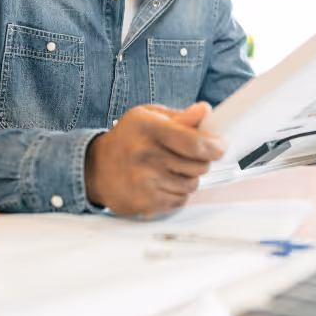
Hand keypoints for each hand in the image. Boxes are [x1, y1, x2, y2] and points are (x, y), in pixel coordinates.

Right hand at [85, 102, 224, 216]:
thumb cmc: (127, 139)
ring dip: (189, 177)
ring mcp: (145, 181)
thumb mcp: (150, 116)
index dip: (215, 146)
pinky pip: (180, 200)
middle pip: (199, 165)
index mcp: (148, 128)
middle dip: (202, 160)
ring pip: (192, 184)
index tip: (219, 146)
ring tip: (171, 168)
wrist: (96, 168)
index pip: (196, 142)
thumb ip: (181, 117)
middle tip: (191, 155)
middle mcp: (145, 155)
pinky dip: (178, 192)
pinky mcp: (145, 202)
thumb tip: (206, 112)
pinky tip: (163, 182)